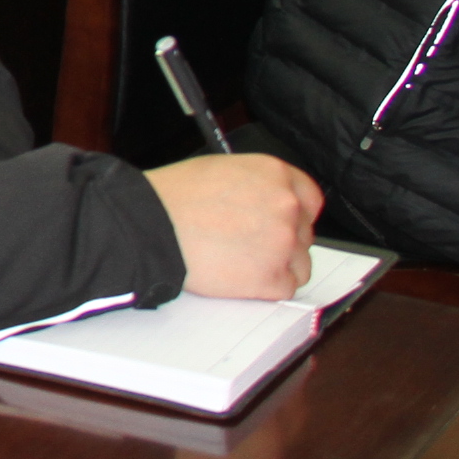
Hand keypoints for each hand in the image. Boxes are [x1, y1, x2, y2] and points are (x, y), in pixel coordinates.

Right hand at [145, 152, 320, 298]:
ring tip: (241, 263)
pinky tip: (239, 276)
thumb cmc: (171, 197)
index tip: (284, 224)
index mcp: (274, 174)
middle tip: (249, 246)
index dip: (296, 214)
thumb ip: (254, 184)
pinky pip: (285, 288)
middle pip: (303, 233)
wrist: (149, 226)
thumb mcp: (220, 170)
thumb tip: (263, 201)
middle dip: (281, 242)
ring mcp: (282, 243)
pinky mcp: (271, 277)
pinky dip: (265, 287)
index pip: (309, 198)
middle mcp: (286, 205)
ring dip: (277, 266)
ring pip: (300, 264)